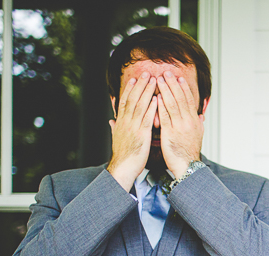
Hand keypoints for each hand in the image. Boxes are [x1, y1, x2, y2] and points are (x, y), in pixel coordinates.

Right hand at [108, 73, 157, 189]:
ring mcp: (133, 128)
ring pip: (140, 105)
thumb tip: (112, 122)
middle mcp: (126, 122)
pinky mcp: (141, 135)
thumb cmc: (123, 157)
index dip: (130, 89)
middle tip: (146, 73)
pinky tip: (157, 99)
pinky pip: (147, 119)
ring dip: (147, 92)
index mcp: (120, 123)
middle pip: (132, 99)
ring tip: (153, 80)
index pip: (124, 101)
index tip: (134, 78)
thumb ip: (115, 129)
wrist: (122, 169)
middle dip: (140, 85)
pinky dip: (151, 108)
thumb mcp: (117, 139)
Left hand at [156, 70, 204, 178]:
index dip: (184, 88)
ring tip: (159, 80)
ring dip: (165, 91)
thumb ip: (198, 124)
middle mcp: (189, 123)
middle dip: (173, 85)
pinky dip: (160, 105)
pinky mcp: (170, 133)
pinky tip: (155, 97)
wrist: (188, 166)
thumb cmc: (189, 153)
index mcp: (195, 122)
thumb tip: (201, 115)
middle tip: (167, 73)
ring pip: (172, 105)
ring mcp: (179, 127)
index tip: (179, 78)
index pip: (190, 101)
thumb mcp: (198, 136)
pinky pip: (164, 116)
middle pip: (181, 99)